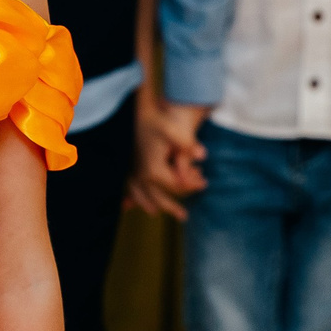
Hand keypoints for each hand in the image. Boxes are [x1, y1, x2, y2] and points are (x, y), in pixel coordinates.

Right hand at [126, 95, 208, 219]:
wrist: (136, 113)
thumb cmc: (156, 122)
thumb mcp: (174, 131)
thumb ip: (188, 144)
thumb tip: (203, 155)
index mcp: (154, 169)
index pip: (177, 185)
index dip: (192, 185)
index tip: (204, 183)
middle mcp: (141, 175)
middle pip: (159, 197)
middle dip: (172, 207)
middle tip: (184, 217)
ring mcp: (132, 172)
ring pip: (141, 196)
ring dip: (149, 205)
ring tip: (155, 213)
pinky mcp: (127, 168)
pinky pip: (129, 188)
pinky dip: (129, 198)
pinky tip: (125, 205)